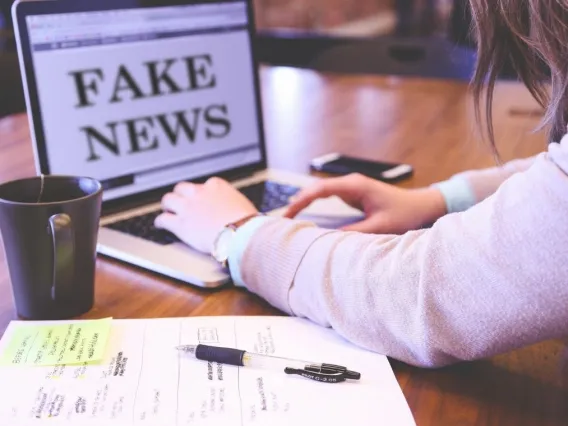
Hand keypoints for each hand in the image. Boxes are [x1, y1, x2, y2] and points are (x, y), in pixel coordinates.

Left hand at [154, 177, 257, 253]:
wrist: (240, 235)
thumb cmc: (246, 223)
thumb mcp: (242, 204)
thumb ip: (231, 202)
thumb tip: (233, 208)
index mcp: (216, 186)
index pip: (203, 185)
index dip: (200, 194)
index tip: (201, 199)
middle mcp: (199, 193)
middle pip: (181, 188)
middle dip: (180, 195)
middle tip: (180, 202)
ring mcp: (188, 208)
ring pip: (168, 200)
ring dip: (168, 206)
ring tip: (168, 210)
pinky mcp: (180, 224)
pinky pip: (163, 219)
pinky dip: (160, 222)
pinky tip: (161, 225)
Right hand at [284, 173, 446, 233]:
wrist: (421, 205)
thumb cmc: (405, 214)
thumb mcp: (380, 227)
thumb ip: (355, 233)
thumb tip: (329, 240)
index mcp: (355, 186)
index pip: (320, 190)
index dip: (302, 200)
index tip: (288, 213)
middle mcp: (351, 183)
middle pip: (316, 189)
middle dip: (298, 202)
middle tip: (282, 219)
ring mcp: (351, 187)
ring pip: (320, 192)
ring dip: (304, 202)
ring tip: (288, 218)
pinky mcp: (353, 194)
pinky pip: (327, 197)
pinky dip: (314, 204)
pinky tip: (304, 214)